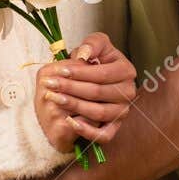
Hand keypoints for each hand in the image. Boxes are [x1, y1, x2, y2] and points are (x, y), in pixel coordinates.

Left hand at [36, 31, 136, 149]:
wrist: (92, 80)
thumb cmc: (93, 61)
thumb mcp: (95, 45)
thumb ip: (92, 44)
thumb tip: (84, 54)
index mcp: (126, 70)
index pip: (102, 74)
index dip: (80, 73)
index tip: (60, 70)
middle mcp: (128, 92)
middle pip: (98, 92)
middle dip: (71, 88)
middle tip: (50, 84)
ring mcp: (122, 111)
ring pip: (99, 113)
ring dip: (74, 106)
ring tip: (55, 98)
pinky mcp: (115, 126)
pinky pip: (105, 135)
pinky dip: (88, 131)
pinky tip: (71, 122)